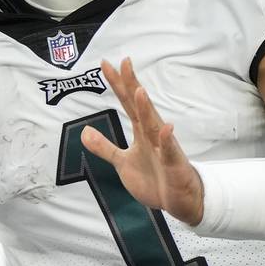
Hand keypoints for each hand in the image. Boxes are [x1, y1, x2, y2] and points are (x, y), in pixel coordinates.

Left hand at [79, 58, 204, 225]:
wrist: (179, 202)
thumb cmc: (154, 178)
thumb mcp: (122, 163)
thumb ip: (104, 147)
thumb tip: (84, 131)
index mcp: (141, 132)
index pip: (127, 103)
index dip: (117, 84)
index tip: (105, 64)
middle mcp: (153, 135)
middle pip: (140, 106)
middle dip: (132, 85)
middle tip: (124, 63)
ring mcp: (164, 148)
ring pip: (154, 126)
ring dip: (146, 108)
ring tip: (139, 90)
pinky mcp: (173, 165)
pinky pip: (169, 152)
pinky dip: (167, 141)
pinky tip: (165, 128)